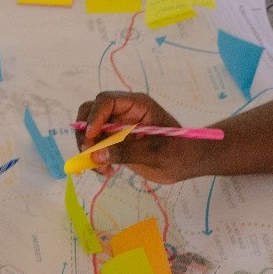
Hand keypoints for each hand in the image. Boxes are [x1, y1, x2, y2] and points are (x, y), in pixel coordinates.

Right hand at [74, 92, 197, 183]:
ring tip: (102, 169)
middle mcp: (123, 112)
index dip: (95, 116)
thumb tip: (96, 155)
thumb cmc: (178, 152)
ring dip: (88, 149)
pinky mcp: (114, 142)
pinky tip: (107, 172)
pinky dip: (94, 159)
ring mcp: (117, 127)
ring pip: (89, 130)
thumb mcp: (154, 153)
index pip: (107, 101)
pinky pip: (95, 146)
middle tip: (87, 153)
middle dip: (85, 132)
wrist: (187, 163)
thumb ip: (126, 152)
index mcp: (137, 105)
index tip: (91, 136)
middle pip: (91, 111)